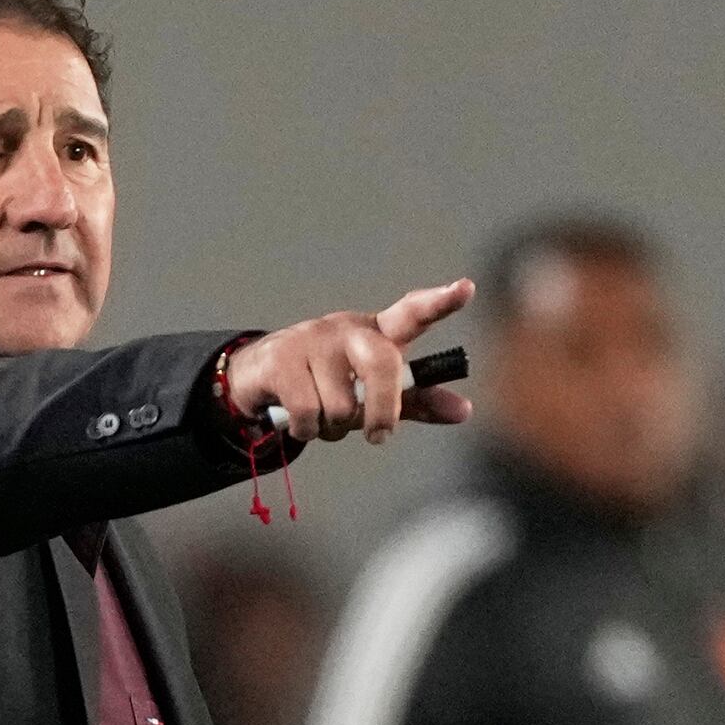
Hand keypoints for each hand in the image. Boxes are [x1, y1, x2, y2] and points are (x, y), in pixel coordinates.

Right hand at [220, 280, 477, 449]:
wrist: (258, 379)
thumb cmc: (327, 386)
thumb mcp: (374, 394)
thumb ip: (417, 401)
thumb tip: (463, 411)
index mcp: (375, 333)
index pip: (412, 313)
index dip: (439, 302)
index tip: (466, 289)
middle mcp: (347, 329)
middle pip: (383, 365)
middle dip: (383, 410)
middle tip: (379, 435)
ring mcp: (312, 340)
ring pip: (342, 406)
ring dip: (332, 427)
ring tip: (320, 417)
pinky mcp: (281, 359)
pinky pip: (309, 413)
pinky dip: (306, 430)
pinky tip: (299, 421)